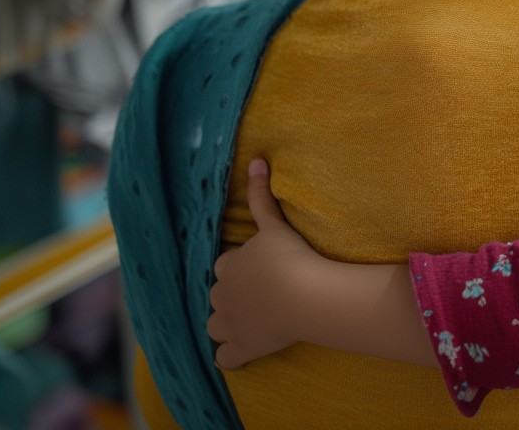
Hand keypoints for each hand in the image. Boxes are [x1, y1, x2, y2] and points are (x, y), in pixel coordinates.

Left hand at [208, 158, 322, 368]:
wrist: (302, 295)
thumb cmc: (291, 258)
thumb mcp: (275, 224)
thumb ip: (262, 195)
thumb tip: (256, 160)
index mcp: (228, 266)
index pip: (226, 266)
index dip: (242, 268)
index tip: (262, 269)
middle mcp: (220, 295)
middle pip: (218, 295)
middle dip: (232, 296)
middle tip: (262, 295)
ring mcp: (228, 324)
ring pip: (215, 325)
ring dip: (227, 324)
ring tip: (251, 322)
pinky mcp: (241, 348)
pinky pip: (225, 357)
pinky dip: (231, 356)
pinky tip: (241, 355)